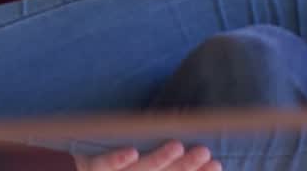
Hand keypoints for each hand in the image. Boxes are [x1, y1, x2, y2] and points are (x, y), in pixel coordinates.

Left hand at [74, 140, 219, 170]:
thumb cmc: (96, 164)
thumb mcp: (121, 161)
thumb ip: (148, 156)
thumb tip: (175, 140)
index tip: (218, 165)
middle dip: (186, 168)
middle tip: (208, 155)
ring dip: (159, 159)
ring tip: (179, 147)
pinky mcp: (88, 169)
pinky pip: (103, 163)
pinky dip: (117, 159)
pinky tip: (130, 151)